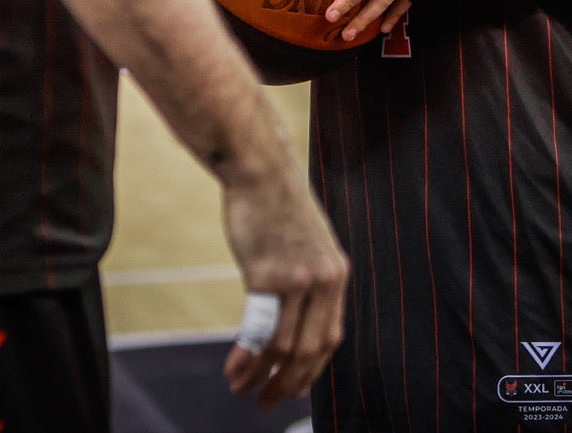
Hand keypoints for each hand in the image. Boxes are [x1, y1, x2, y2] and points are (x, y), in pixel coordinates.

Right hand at [221, 155, 347, 409]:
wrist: (260, 169)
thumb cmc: (276, 204)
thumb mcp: (306, 243)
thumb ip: (307, 279)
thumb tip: (294, 317)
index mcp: (336, 274)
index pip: (331, 338)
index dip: (311, 370)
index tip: (294, 389)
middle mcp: (323, 280)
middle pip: (309, 350)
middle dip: (288, 383)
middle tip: (267, 403)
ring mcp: (296, 279)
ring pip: (283, 346)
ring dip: (262, 376)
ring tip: (243, 390)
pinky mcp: (266, 275)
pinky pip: (258, 329)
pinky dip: (246, 358)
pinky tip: (234, 372)